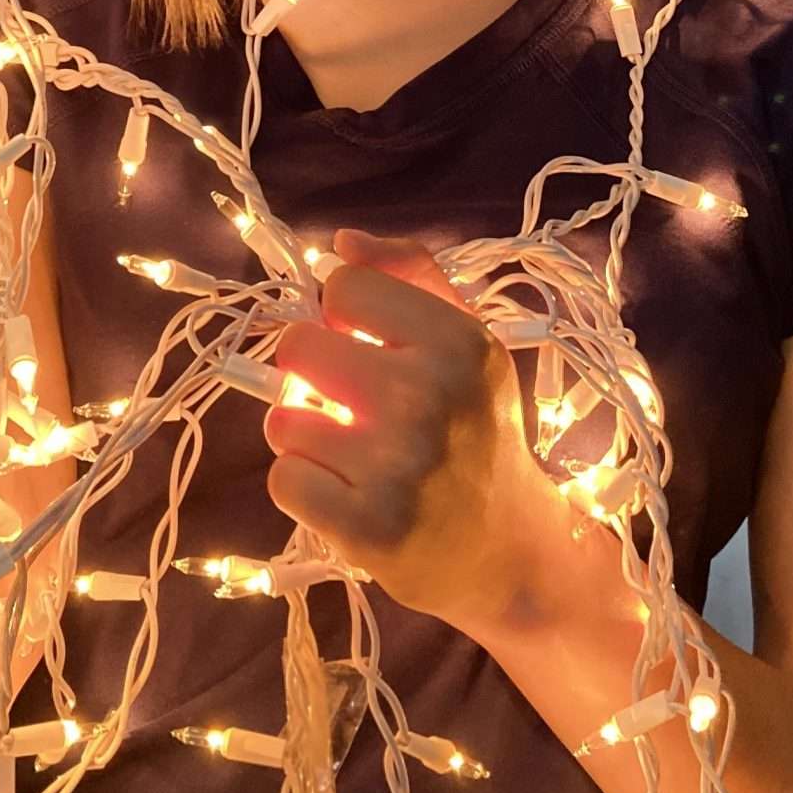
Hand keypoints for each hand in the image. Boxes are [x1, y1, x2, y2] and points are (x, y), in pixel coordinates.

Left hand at [263, 227, 570, 636]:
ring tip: (351, 454)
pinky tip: (344, 493)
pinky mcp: (368, 527)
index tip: (366, 345)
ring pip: (281, 419)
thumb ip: (410, 276)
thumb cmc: (479, 433)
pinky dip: (304, 487)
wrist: (511, 551)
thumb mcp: (466, 344)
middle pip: (297, 345)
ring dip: (306, 435)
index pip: (343, 286)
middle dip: (311, 372)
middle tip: (348, 403)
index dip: (341, 314)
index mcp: (458, 342)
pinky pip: (284, 480)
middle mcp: (430, 397)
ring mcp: (397, 466)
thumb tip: (340, 242)